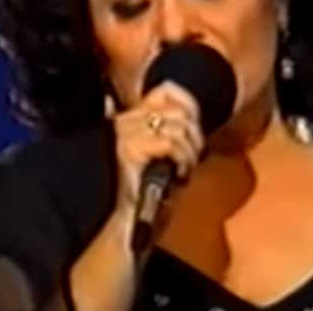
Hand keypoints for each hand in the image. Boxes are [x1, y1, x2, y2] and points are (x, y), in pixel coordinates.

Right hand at [109, 81, 206, 215]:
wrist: (116, 221)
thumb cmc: (138, 196)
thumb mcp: (156, 161)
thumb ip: (168, 140)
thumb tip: (190, 125)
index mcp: (128, 119)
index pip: (165, 91)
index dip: (188, 103)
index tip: (196, 126)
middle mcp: (124, 122)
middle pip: (176, 108)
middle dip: (194, 133)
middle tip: (194, 156)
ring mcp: (125, 134)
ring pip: (177, 126)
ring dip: (190, 150)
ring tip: (186, 168)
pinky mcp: (130, 150)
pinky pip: (170, 143)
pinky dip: (183, 158)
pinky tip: (180, 174)